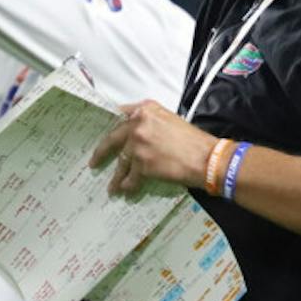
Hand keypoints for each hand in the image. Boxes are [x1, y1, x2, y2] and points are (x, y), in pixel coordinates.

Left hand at [90, 100, 217, 196]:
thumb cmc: (193, 140)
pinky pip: (130, 177)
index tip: (103, 135)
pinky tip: (126, 191)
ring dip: (116, 176)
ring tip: (112, 186)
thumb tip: (136, 133)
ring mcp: (138, 144)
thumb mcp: (170, 120)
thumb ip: (150, 121)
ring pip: (121, 162)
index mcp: (145, 110)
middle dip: (101, 152)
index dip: (110, 127)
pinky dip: (128, 185)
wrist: (206, 158)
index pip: (119, 115)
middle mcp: (138, 123)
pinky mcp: (141, 164)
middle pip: (112, 138)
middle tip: (94, 161)